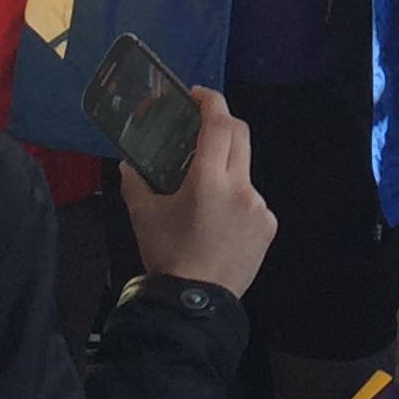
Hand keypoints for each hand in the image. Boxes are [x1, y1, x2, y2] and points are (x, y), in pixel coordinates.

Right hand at [120, 86, 277, 297]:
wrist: (195, 303)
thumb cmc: (167, 254)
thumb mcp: (143, 215)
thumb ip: (135, 182)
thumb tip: (129, 163)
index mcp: (209, 179)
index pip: (218, 123)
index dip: (210, 101)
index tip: (197, 95)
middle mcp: (241, 187)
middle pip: (240, 135)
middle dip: (222, 124)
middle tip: (202, 128)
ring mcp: (260, 207)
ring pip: (245, 172)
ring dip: (227, 171)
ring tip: (205, 196)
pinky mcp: (269, 226)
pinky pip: (253, 201)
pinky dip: (237, 201)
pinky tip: (220, 223)